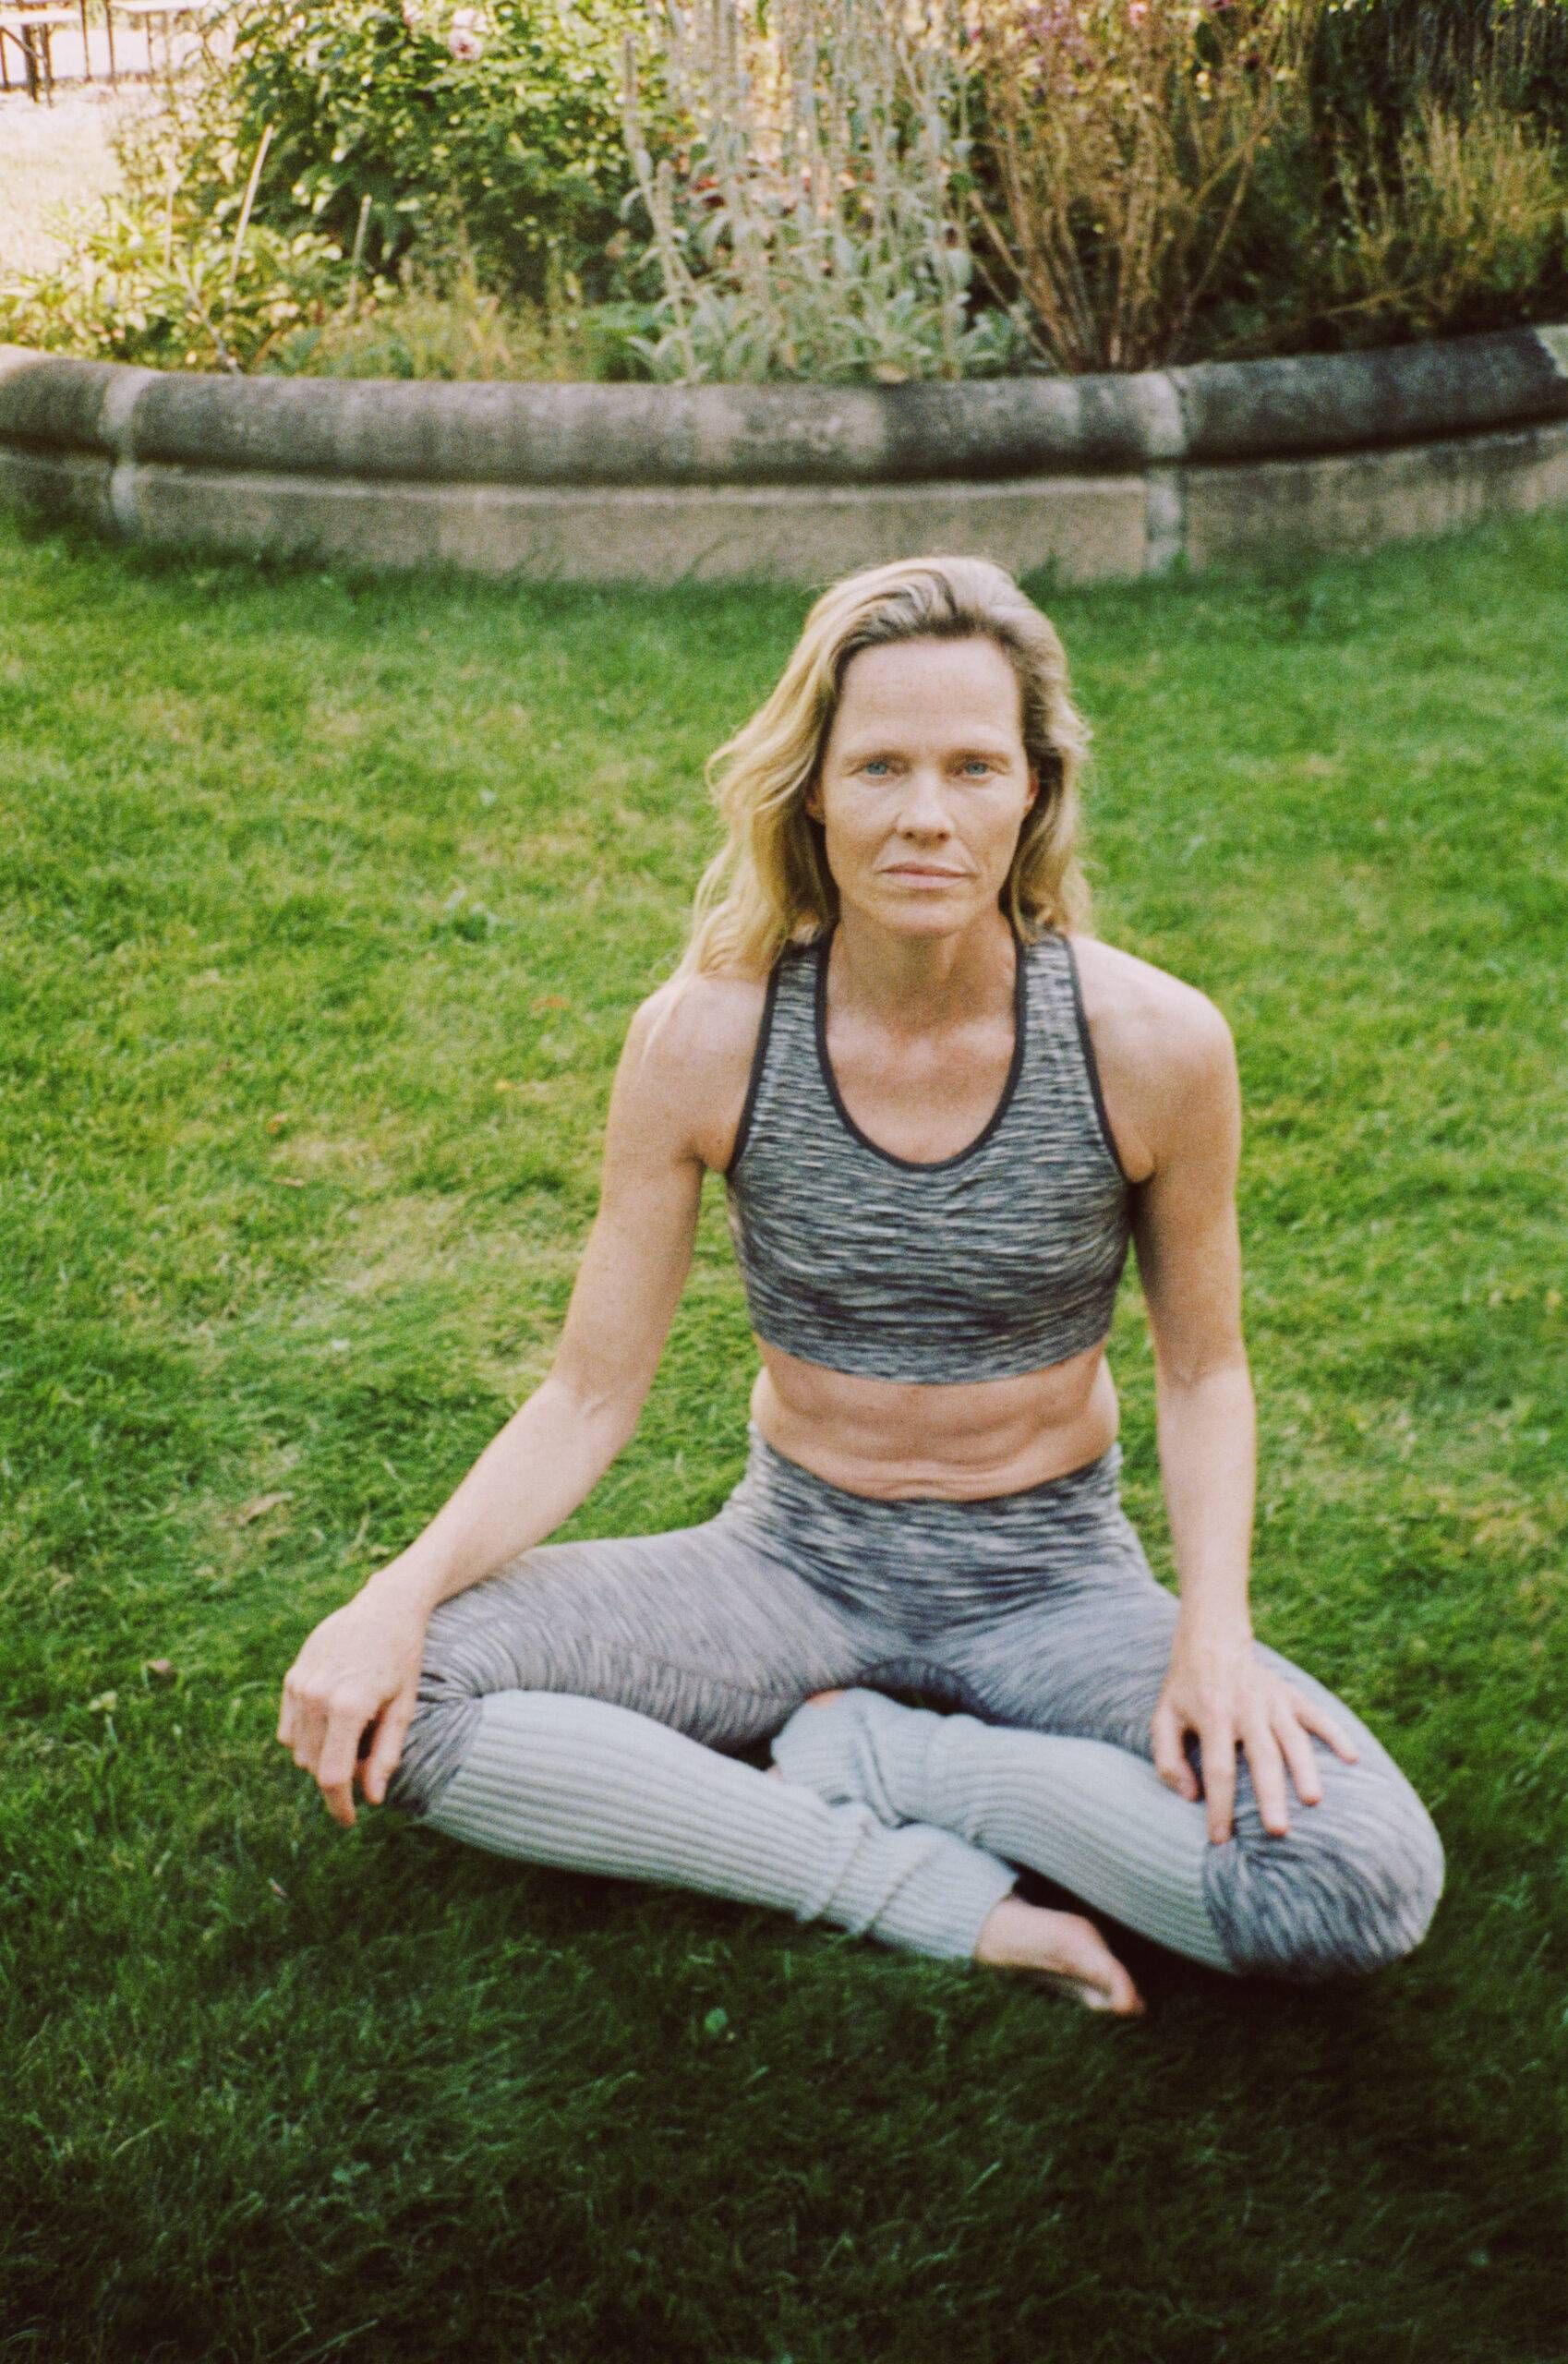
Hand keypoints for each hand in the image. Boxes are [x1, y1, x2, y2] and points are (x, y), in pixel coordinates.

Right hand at [276, 1590, 428, 1828]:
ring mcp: (299, 1685)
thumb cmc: (402, 1658)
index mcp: (349, 1707)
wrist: (384, 1606)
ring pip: (298, 1751)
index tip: (350, 1820)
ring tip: (355, 1732)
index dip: (341, 1807)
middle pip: (315, 1767)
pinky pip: (287, 1729)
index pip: (334, 1777)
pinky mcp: (291, 1677)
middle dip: (337, 1778)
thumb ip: (386, 1755)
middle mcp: (316, 1697)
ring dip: (321, 1757)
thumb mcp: (404, 1708)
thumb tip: (372, 1797)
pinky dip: (306, 1737)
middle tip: (367, 1760)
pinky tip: (333, 1720)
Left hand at [1150, 1623, 1359, 1843]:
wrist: (1211, 1642)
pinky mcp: (1290, 1694)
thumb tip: (1191, 1796)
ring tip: (1314, 1801)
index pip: (1218, 1769)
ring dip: (1305, 1769)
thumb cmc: (1185, 1691)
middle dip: (1270, 1795)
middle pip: (1261, 1757)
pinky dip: (1336, 1734)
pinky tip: (1352, 1758)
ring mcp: (1272, 1701)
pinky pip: (1317, 1715)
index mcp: (1212, 1716)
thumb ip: (1168, 1759)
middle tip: (1278, 1830)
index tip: (1220, 1839)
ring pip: (1293, 1739)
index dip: (1219, 1806)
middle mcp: (1245, 1708)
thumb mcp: (1163, 1719)